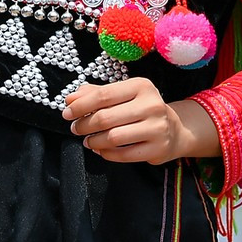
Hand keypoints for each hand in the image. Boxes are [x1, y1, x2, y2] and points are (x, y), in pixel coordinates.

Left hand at [62, 77, 207, 163]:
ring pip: (113, 138)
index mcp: (141, 86)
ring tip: (88, 140)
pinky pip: (124, 155)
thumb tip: (70, 98)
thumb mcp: (123, 95)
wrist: (174, 130)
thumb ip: (96, 94)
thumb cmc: (142, 110)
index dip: (81, 105)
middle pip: (106, 117)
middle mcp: (151, 105)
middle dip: (85, 125)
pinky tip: (101, 150)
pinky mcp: (157, 148)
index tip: (67, 112)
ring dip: (94, 141)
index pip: (103, 95)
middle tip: (76, 128)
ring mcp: (156, 128)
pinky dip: (107, 154)